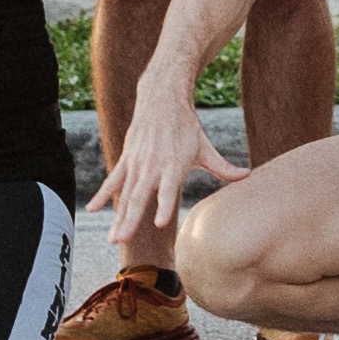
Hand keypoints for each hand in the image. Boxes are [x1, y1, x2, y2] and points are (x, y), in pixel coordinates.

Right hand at [96, 75, 241, 251]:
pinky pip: (112, 180)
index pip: (168, 189)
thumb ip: (223, 167)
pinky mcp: (127, 159)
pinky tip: (91, 209)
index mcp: (174, 164)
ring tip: (111, 237)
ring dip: (116, 216)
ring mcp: (137, 163)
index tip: (159, 223)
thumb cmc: (187, 127)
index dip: (163, 206)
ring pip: (124, 194)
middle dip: (130, 219)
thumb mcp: (205, 147)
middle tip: (120, 240)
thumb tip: (247, 175)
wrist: (163, 99)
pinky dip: (102, 194)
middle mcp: (153, 166)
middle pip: (139, 196)